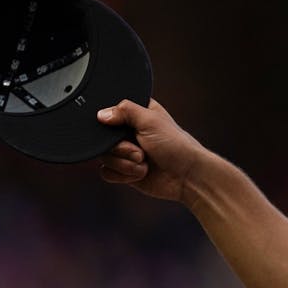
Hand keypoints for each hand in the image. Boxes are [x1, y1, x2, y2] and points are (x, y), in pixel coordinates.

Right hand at [96, 99, 210, 203]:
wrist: (187, 177)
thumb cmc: (176, 146)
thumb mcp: (150, 120)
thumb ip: (125, 110)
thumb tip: (101, 115)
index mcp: (135, 114)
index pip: (108, 114)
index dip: (112, 125)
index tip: (125, 131)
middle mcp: (128, 132)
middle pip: (102, 139)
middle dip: (121, 149)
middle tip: (140, 153)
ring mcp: (125, 153)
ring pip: (104, 157)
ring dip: (125, 163)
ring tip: (144, 162)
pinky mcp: (125, 171)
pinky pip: (107, 173)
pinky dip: (123, 175)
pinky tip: (141, 174)